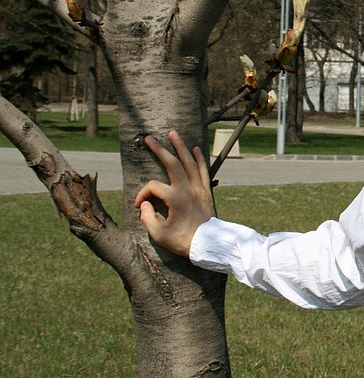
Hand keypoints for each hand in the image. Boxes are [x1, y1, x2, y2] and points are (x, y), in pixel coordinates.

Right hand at [134, 130, 215, 257]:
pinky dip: (200, 158)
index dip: (142, 195)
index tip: (139, 206)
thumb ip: (147, 218)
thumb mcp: (159, 234)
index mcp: (175, 199)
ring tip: (173, 133)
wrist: (209, 244)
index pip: (152, 187)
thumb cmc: (183, 241)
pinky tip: (196, 149)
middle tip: (149, 138)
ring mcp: (199, 188)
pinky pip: (204, 170)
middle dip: (159, 149)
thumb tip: (145, 205)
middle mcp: (187, 189)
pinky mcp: (206, 191)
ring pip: (189, 162)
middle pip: (172, 163)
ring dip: (181, 147)